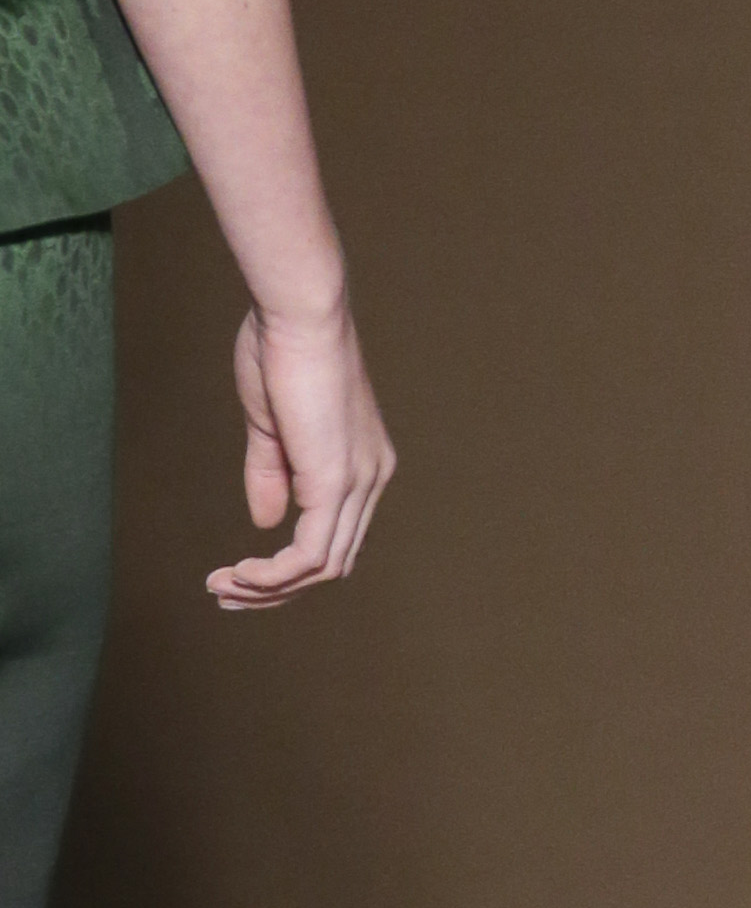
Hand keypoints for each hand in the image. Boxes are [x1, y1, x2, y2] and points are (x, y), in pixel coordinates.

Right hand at [211, 297, 394, 605]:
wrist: (298, 313)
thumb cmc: (284, 353)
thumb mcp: (273, 427)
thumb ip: (273, 475)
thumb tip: (266, 521)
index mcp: (362, 464)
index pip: (339, 537)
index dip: (293, 566)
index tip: (243, 574)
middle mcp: (372, 478)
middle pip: (334, 561)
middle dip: (278, 589)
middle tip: (225, 594)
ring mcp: (359, 481)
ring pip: (324, 566)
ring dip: (270, 588)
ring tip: (222, 588)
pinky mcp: (337, 480)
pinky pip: (312, 553)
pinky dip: (275, 575)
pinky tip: (241, 574)